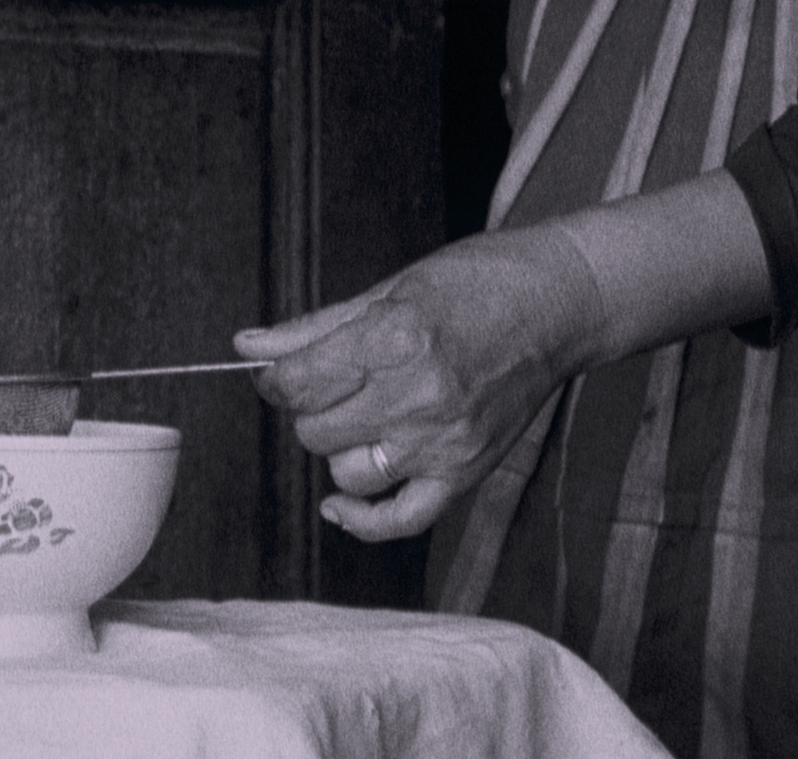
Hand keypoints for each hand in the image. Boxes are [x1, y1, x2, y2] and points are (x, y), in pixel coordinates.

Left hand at [234, 225, 600, 540]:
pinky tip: (340, 504)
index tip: (275, 373)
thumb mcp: (386, 291)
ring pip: (347, 473)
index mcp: (391, 340)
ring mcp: (444, 441)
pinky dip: (363, 520)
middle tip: (324, 386)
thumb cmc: (475, 283)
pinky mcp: (468, 471)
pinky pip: (400, 520)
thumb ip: (312, 328)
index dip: (273, 379)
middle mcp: (416, 397)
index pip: (298, 383)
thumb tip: (245, 345)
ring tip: (358, 418)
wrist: (560, 303)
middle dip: (307, 409)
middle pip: (315, 430)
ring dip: (339, 448)